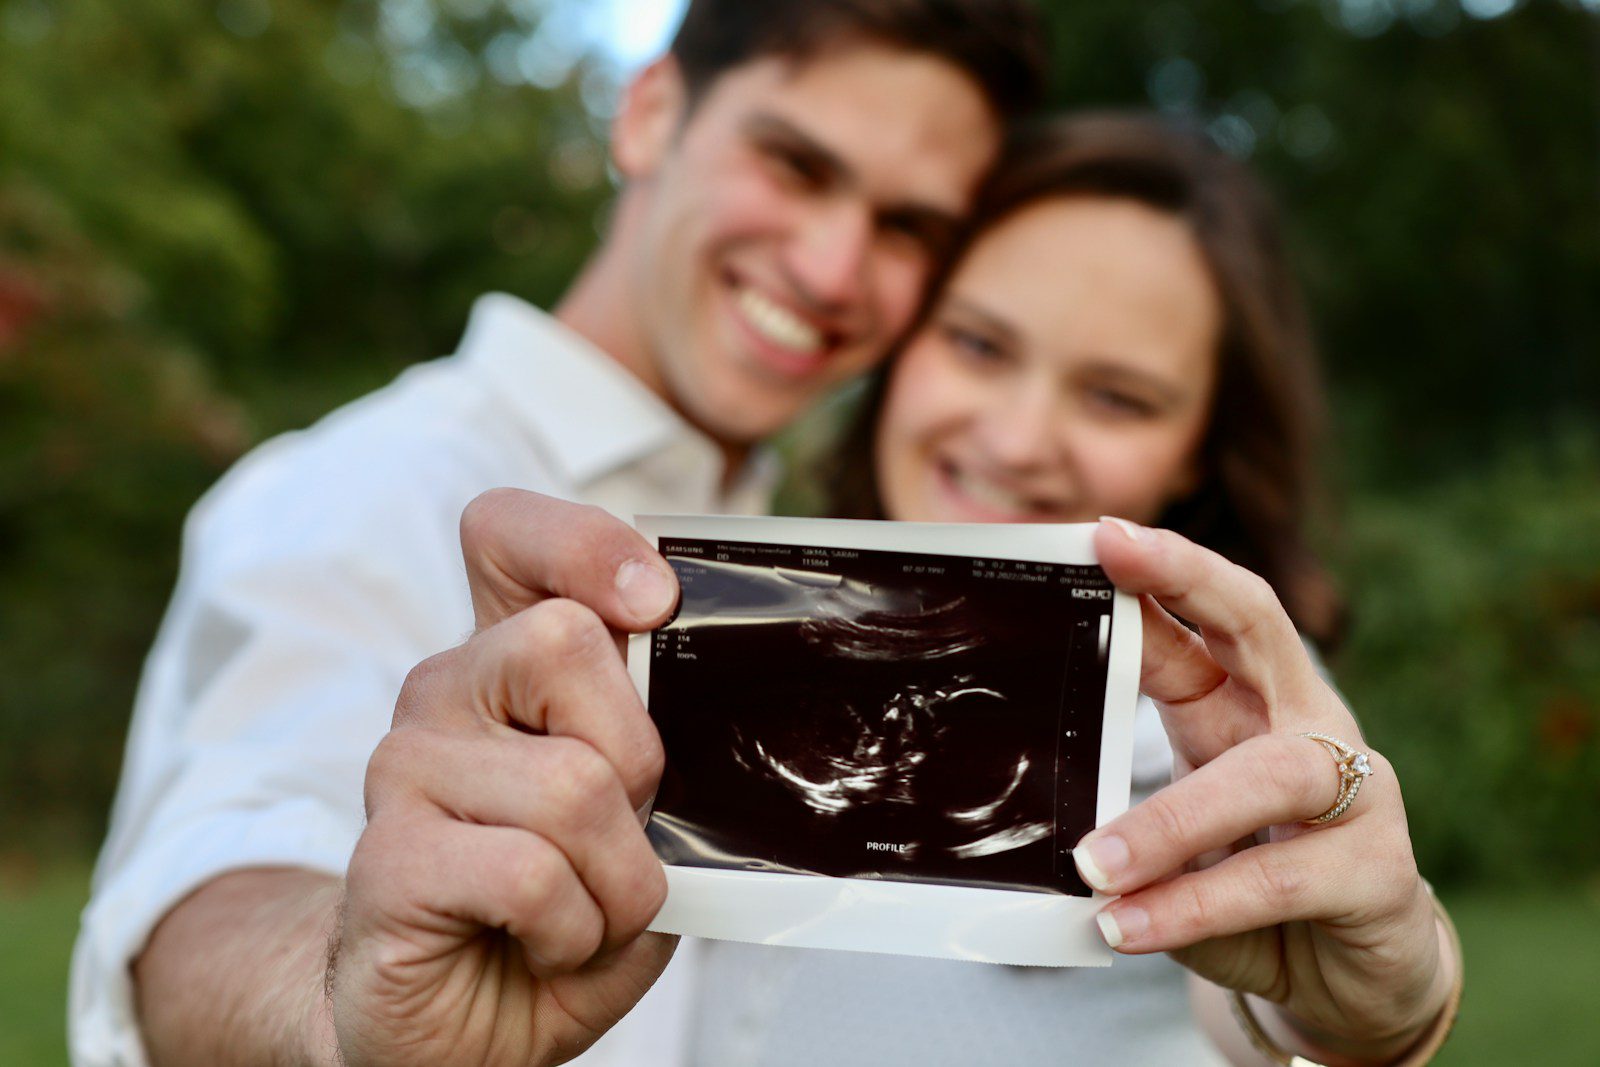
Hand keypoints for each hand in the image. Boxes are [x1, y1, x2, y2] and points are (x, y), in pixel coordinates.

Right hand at [329, 490, 681, 1065]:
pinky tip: (544, 944)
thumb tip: (701, 715)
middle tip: (624, 832)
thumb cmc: (559, 914)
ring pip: (571, 783)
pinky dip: (573, 928)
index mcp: (509, 665)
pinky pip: (532, 871)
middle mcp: (446, 693)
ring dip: (619, 879)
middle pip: (564, 641)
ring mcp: (405, 769)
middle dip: (639, 759)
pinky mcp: (387, 858)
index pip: (509, 536)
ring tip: (585, 913)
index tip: (653, 600)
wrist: (466, 1028)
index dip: (584, 543)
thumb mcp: (639, 819)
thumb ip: (660, 748)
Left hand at [1077, 518, 1449, 1060]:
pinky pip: (1275, 881)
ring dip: (1170, 822)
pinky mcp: (1377, 875)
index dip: (1167, 567)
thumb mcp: (1182, 826)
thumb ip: (1128, 790)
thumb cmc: (1250, 886)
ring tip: (1093, 865)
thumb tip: (1031, 761)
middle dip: (1189, 580)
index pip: (1219, 611)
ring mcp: (1358, 794)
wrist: (1349, 981)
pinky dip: (1194, 906)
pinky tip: (1129, 926)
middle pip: (1264, 625)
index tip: (1099, 533)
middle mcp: (1311, 729)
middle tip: (1112, 559)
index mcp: (1255, 704)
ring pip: (1266, 775)